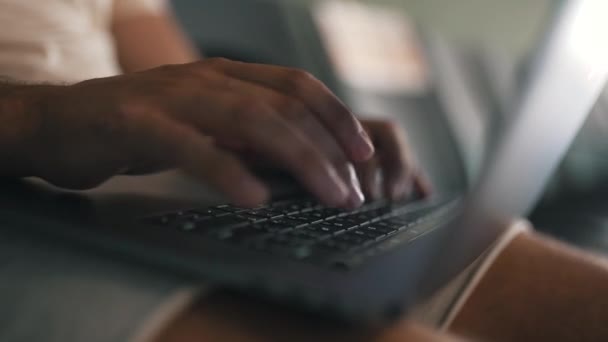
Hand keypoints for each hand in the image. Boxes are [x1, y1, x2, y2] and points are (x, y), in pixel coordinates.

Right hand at [15, 58, 425, 207]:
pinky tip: (254, 197)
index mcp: (225, 75)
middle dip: (328, 149)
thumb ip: (244, 136)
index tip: (364, 152)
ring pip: (251, 120)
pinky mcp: (137, 123)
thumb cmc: (139, 128)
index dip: (336, 115)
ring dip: (299, 159)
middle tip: (353, 191)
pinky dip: (227, 171)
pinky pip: (192, 146)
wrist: (61, 122)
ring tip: (329, 195)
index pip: (295, 86)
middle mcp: (206, 78)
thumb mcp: (203, 127)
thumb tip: (298, 161)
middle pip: (283, 107)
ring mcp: (173, 96)